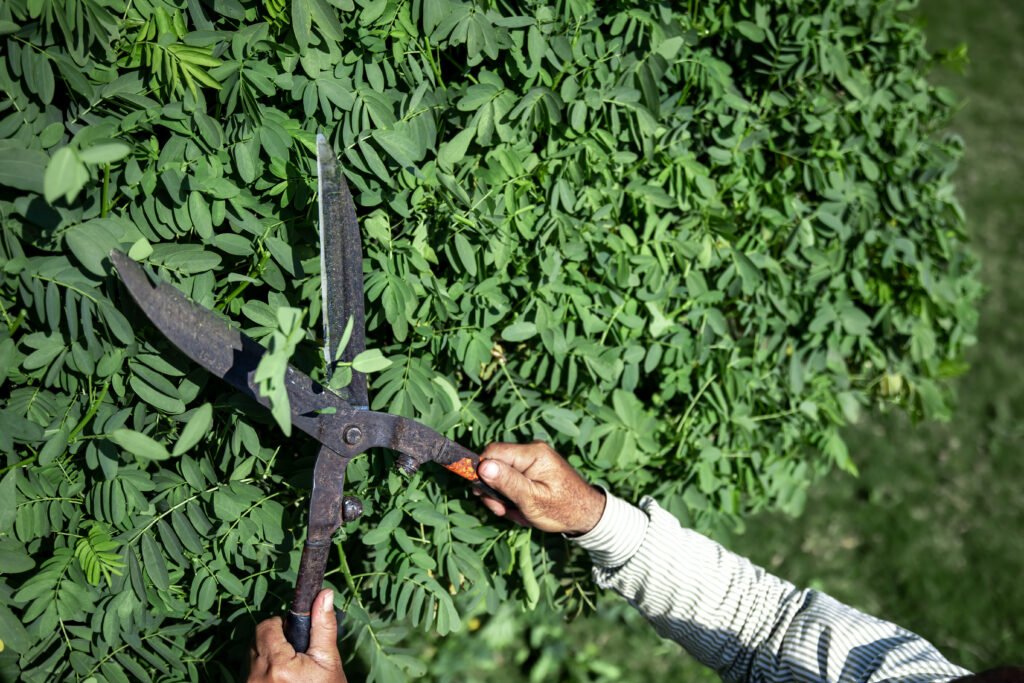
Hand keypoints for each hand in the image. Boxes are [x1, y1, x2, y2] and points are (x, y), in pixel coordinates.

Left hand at [248, 589, 345, 682]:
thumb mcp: (328, 661)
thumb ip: (323, 626)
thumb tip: (325, 594)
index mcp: (277, 665)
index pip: (266, 627)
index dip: (281, 625)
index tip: (295, 636)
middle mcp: (257, 677)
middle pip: (256, 641)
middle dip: (275, 641)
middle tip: (296, 654)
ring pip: (252, 657)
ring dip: (268, 657)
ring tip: (290, 671)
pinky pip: (251, 673)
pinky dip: (264, 673)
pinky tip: (282, 682)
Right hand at [475, 441, 605, 535]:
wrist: (588, 516)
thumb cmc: (563, 509)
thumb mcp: (532, 500)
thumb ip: (507, 482)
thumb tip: (482, 466)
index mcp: (533, 453)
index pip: (492, 452)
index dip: (481, 471)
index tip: (482, 494)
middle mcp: (532, 451)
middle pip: (495, 464)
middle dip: (495, 490)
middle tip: (503, 511)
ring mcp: (533, 460)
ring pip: (502, 476)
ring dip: (505, 498)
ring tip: (519, 513)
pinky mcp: (534, 470)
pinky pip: (513, 480)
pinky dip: (514, 497)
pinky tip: (524, 510)